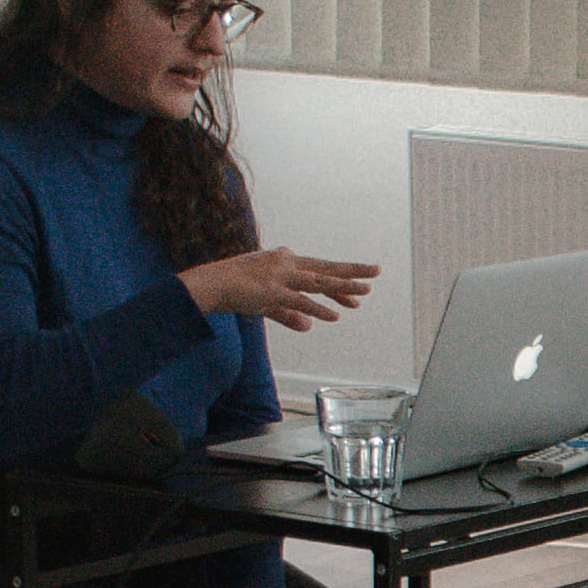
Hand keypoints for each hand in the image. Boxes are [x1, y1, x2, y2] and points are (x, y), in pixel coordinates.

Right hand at [186, 244, 376, 329]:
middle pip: (325, 269)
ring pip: (318, 282)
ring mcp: (280, 276)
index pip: (320, 270)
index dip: (341, 281)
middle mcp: (286, 263)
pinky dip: (317, 309)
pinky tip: (334, 317)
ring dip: (342, 288)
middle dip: (352, 272)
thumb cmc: (236, 290)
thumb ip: (290, 315)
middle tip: (376, 272)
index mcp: (286, 261)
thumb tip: (310, 327)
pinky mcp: (271, 291)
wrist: (211, 284)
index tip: (360, 292)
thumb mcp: (267, 303)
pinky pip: (299, 301)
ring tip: (364, 294)